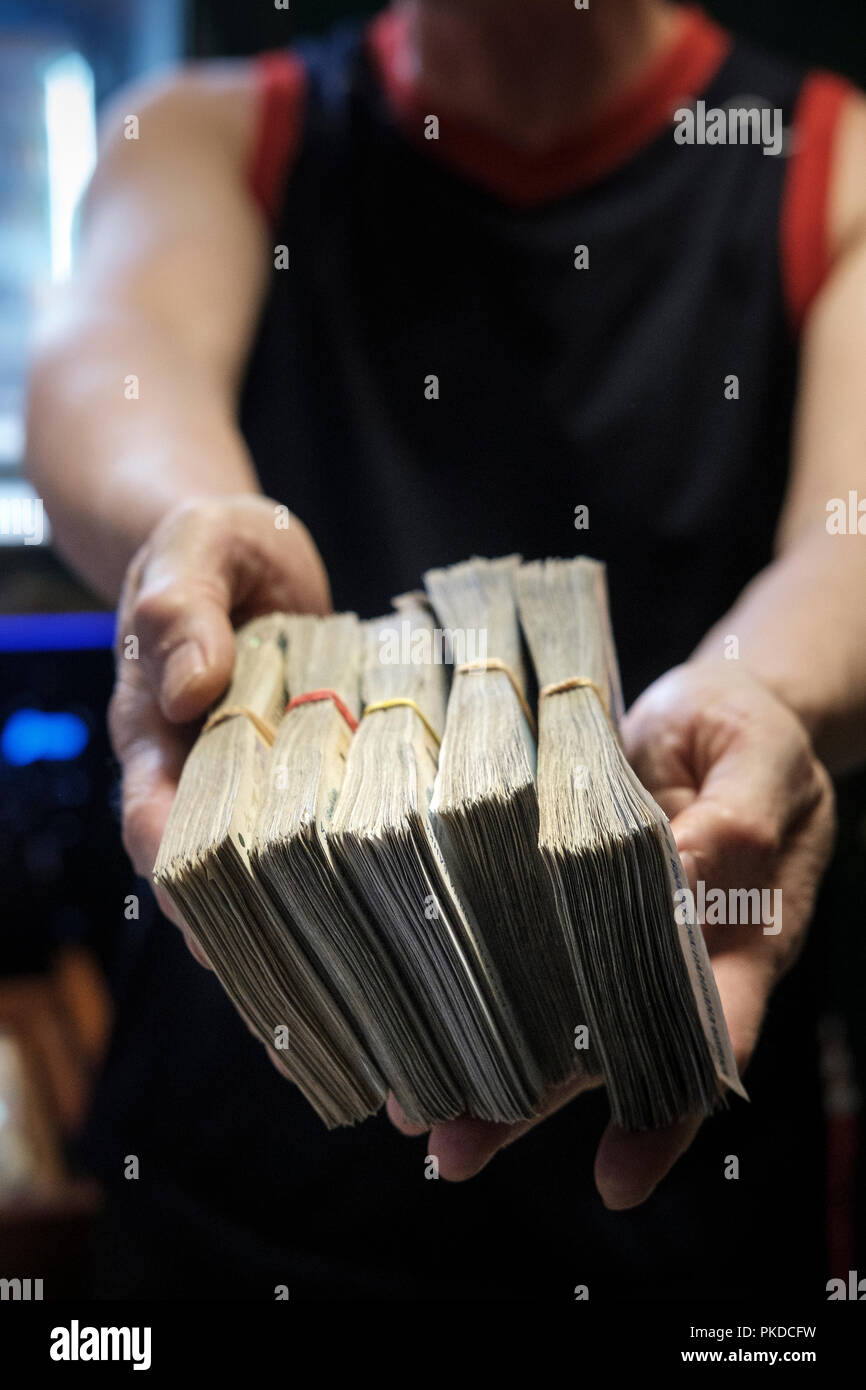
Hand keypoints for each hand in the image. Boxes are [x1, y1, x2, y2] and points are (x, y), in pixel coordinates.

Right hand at [108, 494, 330, 966]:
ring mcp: (250, 781)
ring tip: (356, 983)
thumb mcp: (196, 550)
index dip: (182, 874)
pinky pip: (316, 836)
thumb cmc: (212, 543)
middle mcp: (196, 771)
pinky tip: (390, 916)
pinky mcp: (301, 778)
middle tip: (305, 992)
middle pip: (209, 871)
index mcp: (154, 731)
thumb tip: (190, 687)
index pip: (154, 821)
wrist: (243, 551)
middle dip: (249, 931)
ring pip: (265, 868)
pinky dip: (344, 873)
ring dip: (300, 921)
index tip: (218, 926)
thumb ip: (183, 608)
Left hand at [388, 662, 834, 1205]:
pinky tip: (406, 1007)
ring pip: (544, 1009)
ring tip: (409, 1109)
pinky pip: (514, 943)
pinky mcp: (554, 888)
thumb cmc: (748, 730)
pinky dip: (465, 978)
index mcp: (738, 937)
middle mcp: (666, 953)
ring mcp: (606, 926)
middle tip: (453, 1148)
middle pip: (602, 1049)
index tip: (615, 1179)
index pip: (704, 1040)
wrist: (716, 704)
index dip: (664, 1114)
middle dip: (529, 1104)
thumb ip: (735, 819)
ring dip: (481, 1057)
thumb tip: (685, 872)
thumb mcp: (756, 757)